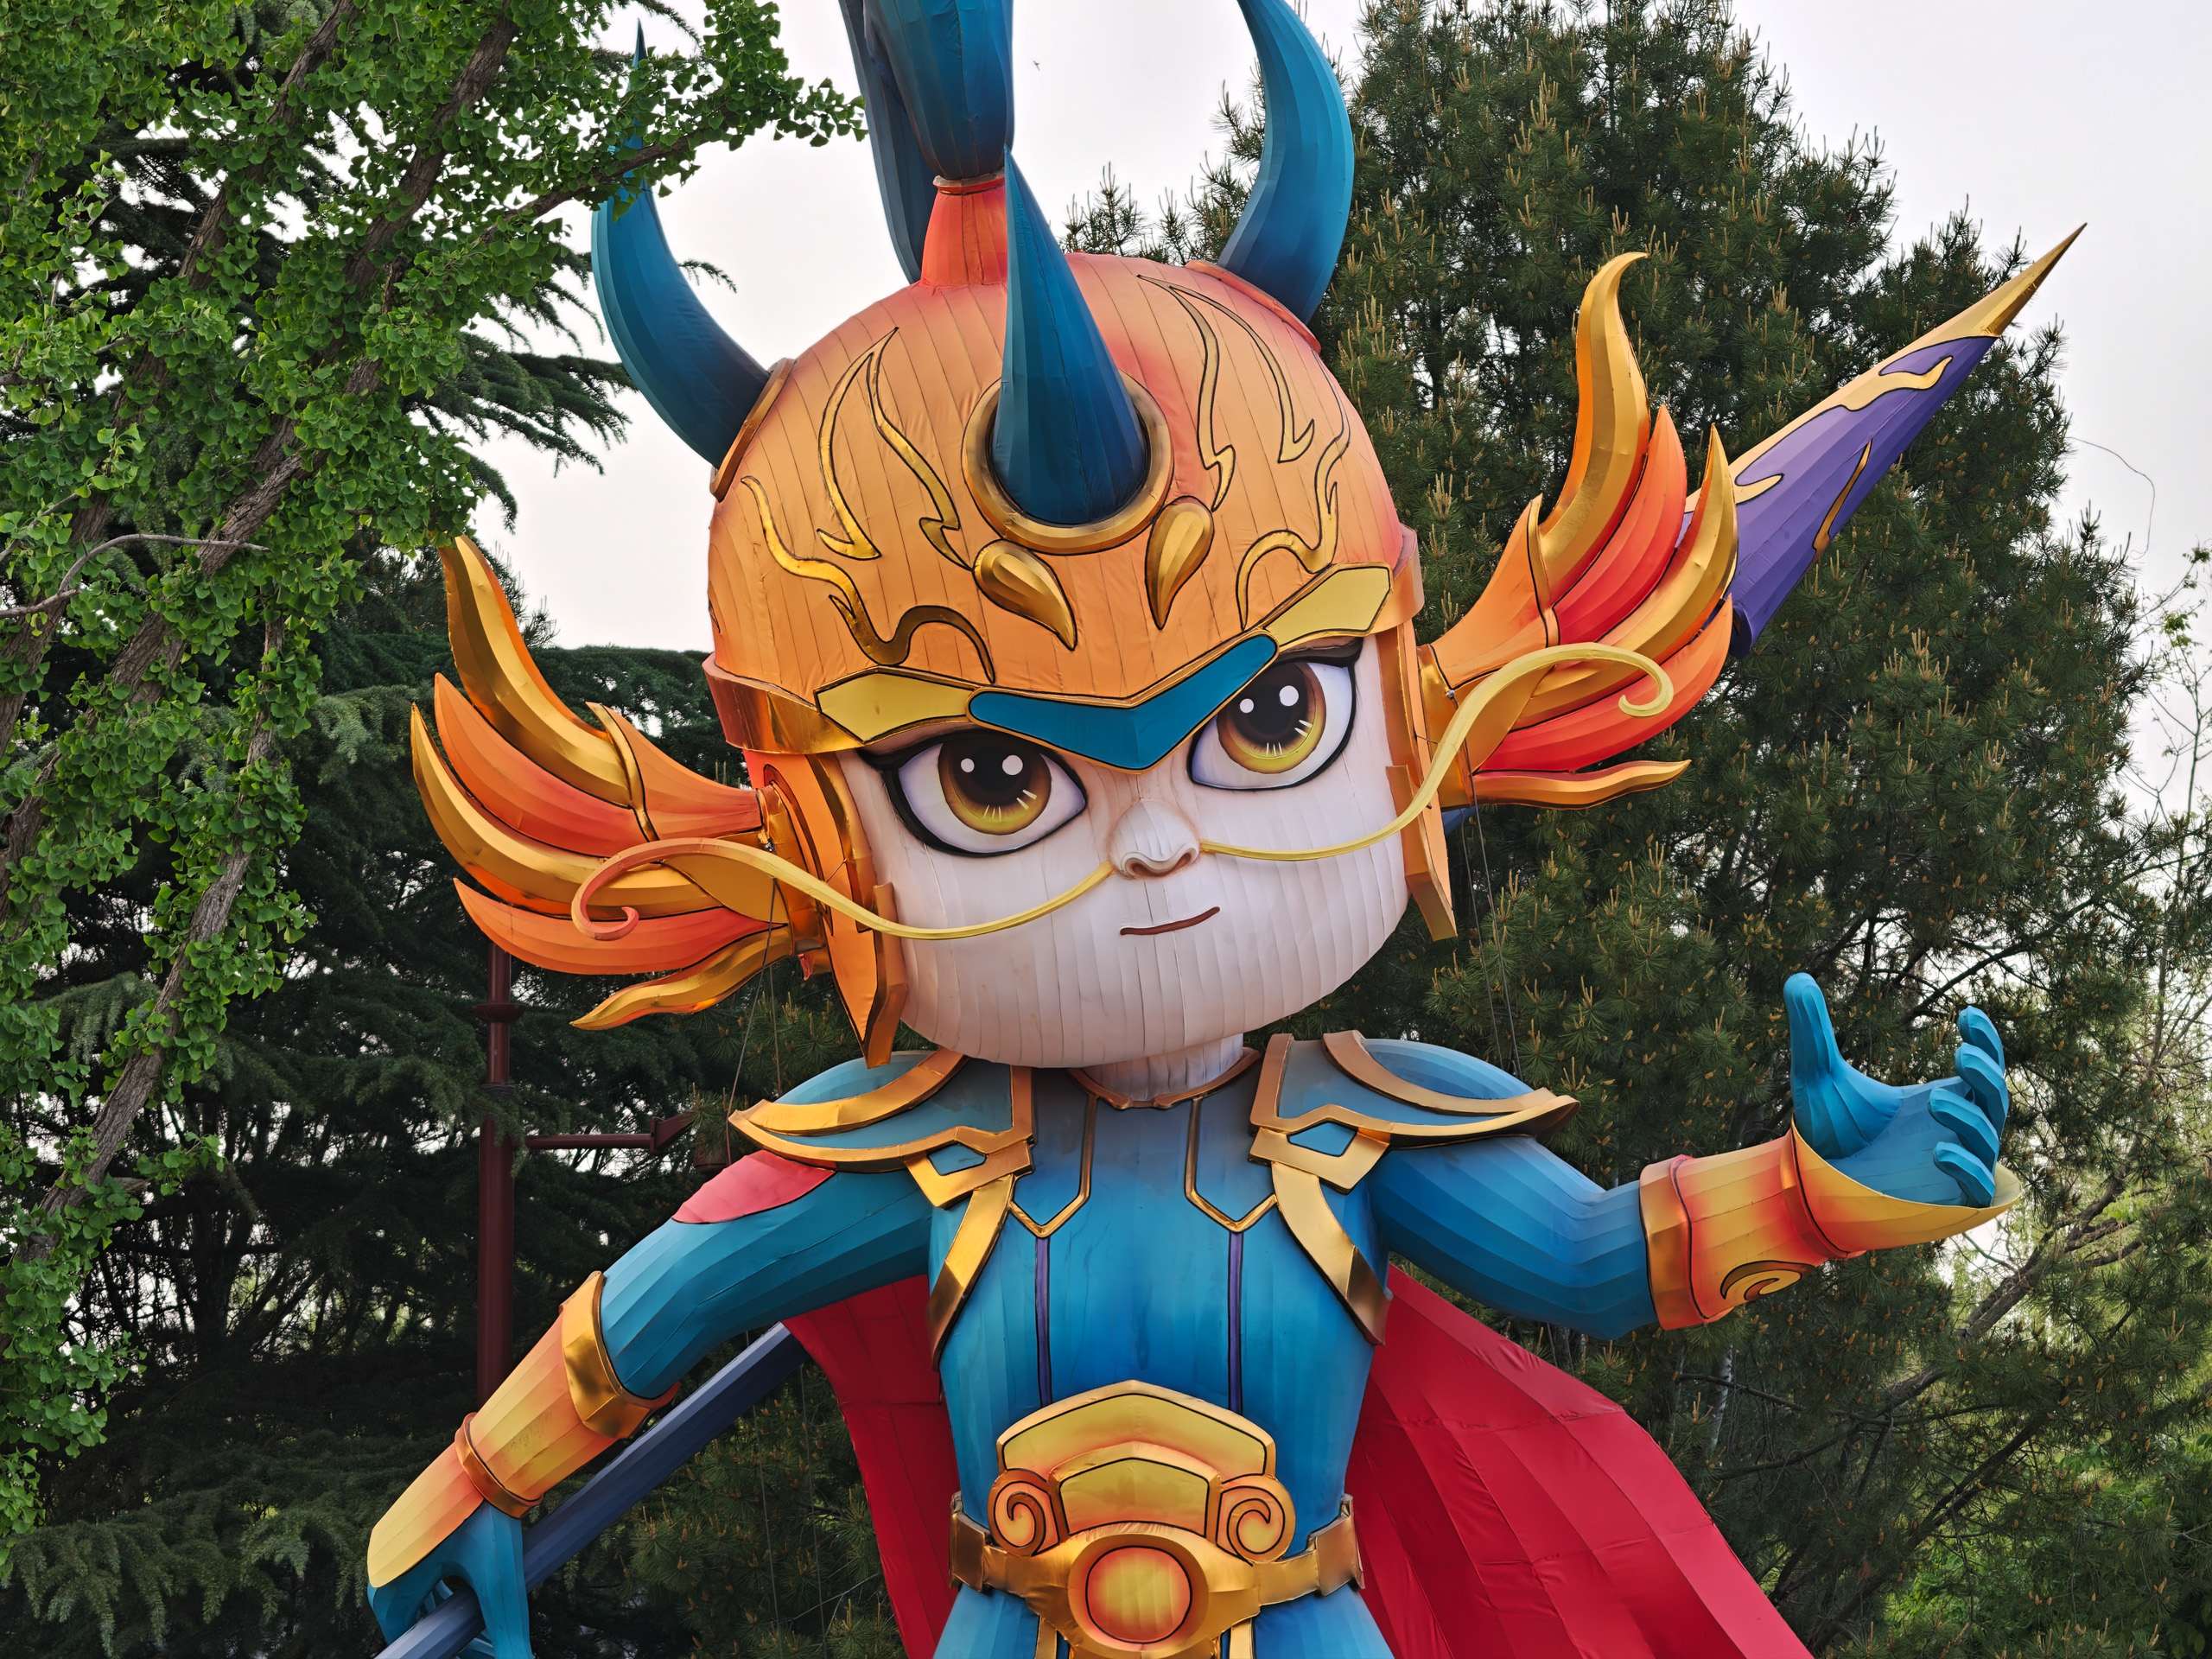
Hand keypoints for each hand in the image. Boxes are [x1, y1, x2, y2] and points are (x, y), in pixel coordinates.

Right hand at [368, 1503, 530, 1657]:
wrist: (494, 1457)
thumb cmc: (491, 1519)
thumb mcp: (500, 1584)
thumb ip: (508, 1633)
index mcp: (392, 1582)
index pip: (403, 1634)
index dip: (435, 1649)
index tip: (464, 1651)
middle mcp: (386, 1563)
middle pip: (415, 1614)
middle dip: (448, 1633)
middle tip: (486, 1646)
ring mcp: (399, 1539)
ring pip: (424, 1589)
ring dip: (451, 1610)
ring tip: (489, 1628)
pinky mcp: (417, 1522)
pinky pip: (427, 1566)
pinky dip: (450, 1584)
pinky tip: (479, 1592)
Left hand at [1785, 973, 2008, 1207]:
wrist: (1806, 1184)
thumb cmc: (1823, 1132)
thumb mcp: (1817, 1075)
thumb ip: (1813, 1030)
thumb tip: (1797, 978)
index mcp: (1935, 1099)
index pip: (1980, 1068)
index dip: (1986, 1042)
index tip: (1967, 1013)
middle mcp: (1952, 1130)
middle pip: (1995, 1099)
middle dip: (1986, 1075)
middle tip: (1961, 1055)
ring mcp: (1952, 1165)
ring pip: (1987, 1137)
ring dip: (1968, 1117)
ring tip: (1932, 1100)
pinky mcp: (1944, 1200)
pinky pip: (1976, 1186)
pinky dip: (1966, 1167)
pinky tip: (1939, 1151)